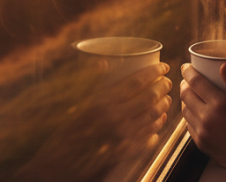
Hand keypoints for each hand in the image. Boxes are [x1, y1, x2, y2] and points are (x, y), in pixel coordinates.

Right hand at [13, 62, 171, 181]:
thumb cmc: (64, 129)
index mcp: (102, 101)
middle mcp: (115, 118)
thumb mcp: (74, 101)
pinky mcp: (124, 153)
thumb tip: (103, 61)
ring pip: (151, 117)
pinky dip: (156, 127)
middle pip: (148, 98)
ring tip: (166, 99)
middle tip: (167, 81)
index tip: (163, 66)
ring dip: (162, 106)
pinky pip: (147, 138)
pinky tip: (158, 122)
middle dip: (162, 87)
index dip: (153, 72)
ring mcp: (121, 137)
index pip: (136, 82)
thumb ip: (89, 80)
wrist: (58, 163)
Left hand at [180, 63, 225, 181]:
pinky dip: (190, 114)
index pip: (195, 82)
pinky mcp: (201, 143)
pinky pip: (188, 124)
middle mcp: (207, 118)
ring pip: (185, 109)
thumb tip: (223, 66)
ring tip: (192, 93)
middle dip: (185, 83)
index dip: (188, 71)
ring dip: (186, 98)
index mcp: (220, 105)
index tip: (187, 66)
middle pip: (185, 94)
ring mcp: (202, 132)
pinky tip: (197, 111)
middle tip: (189, 78)